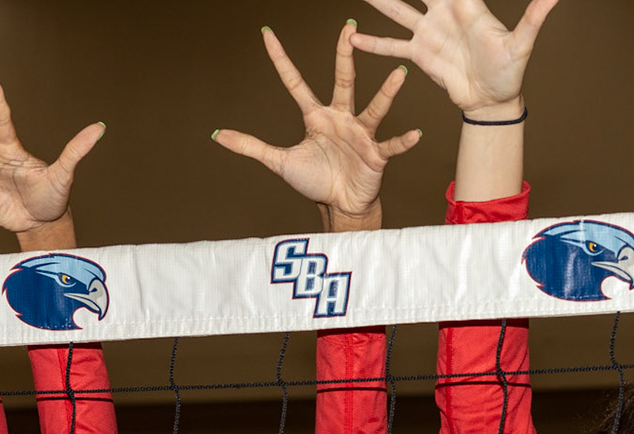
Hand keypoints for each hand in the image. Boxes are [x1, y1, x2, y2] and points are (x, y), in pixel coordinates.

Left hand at [217, 27, 420, 233]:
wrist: (341, 206)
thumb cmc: (315, 181)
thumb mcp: (279, 162)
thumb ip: (251, 146)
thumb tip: (218, 136)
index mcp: (316, 117)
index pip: (295, 82)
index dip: (280, 59)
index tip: (267, 34)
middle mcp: (341, 118)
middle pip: (343, 81)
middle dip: (345, 55)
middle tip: (349, 28)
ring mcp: (361, 134)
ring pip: (374, 108)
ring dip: (387, 93)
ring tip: (399, 75)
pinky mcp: (376, 155)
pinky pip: (391, 145)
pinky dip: (403, 141)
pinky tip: (415, 134)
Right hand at [351, 0, 558, 117]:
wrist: (494, 102)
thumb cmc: (511, 72)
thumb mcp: (522, 43)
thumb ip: (535, 16)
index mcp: (464, 4)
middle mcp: (443, 13)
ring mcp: (429, 32)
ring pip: (397, 9)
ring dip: (379, 1)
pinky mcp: (420, 55)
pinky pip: (393, 46)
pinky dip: (373, 44)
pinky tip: (353, 38)